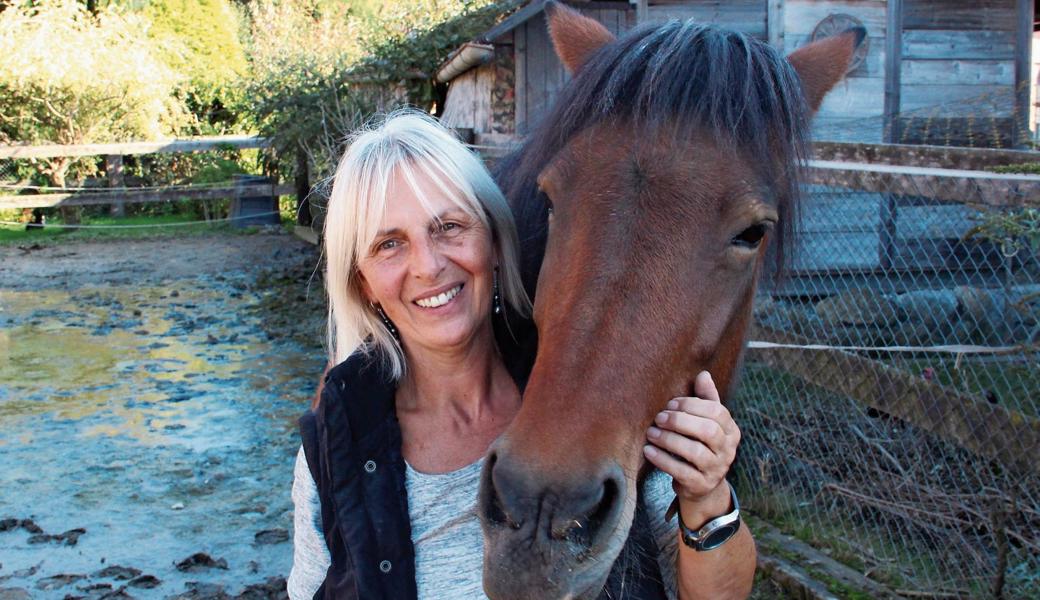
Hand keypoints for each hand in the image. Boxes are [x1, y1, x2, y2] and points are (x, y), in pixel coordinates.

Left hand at [642, 371, 740, 521]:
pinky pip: (682, 472)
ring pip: (695, 452)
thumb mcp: (706, 422)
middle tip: (659, 418)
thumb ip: (706, 399)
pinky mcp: (701, 485)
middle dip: (680, 421)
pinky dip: (663, 460)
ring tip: (651, 433)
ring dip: (669, 440)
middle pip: (708, 431)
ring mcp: (716, 469)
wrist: (702, 486)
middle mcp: (728, 450)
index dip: (692, 405)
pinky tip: (648, 450)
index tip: (670, 404)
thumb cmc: (700, 445)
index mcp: (731, 431)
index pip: (717, 412)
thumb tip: (703, 374)